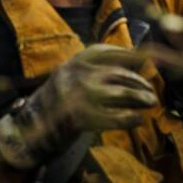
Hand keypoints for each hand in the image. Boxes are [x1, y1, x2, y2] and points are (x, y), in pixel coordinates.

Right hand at [0, 44, 157, 169]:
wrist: (30, 129)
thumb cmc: (57, 104)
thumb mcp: (71, 77)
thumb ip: (94, 70)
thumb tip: (135, 62)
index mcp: (75, 62)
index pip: (108, 53)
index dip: (131, 55)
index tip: (149, 57)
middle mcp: (78, 74)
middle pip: (119, 74)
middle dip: (139, 82)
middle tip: (151, 91)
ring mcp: (80, 95)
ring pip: (121, 93)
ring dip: (140, 98)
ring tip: (150, 102)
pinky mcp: (83, 117)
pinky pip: (116, 117)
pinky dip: (131, 118)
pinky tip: (138, 119)